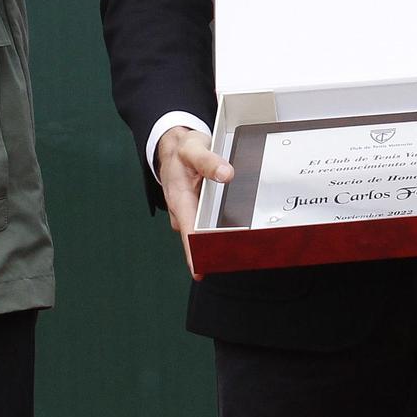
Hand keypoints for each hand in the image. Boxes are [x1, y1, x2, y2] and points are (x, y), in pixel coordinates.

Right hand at [154, 126, 231, 273]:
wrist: (174, 147)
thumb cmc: (183, 150)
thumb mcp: (193, 149)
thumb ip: (208, 161)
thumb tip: (226, 175)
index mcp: (179, 200)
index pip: (188, 232)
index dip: (194, 254)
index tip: (201, 270)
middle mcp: (184, 212)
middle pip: (198, 239)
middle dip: (214, 251)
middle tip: (237, 258)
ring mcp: (191, 213)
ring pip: (205, 233)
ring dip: (220, 241)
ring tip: (242, 249)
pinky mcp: (198, 211)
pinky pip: (209, 224)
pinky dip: (222, 229)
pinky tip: (238, 233)